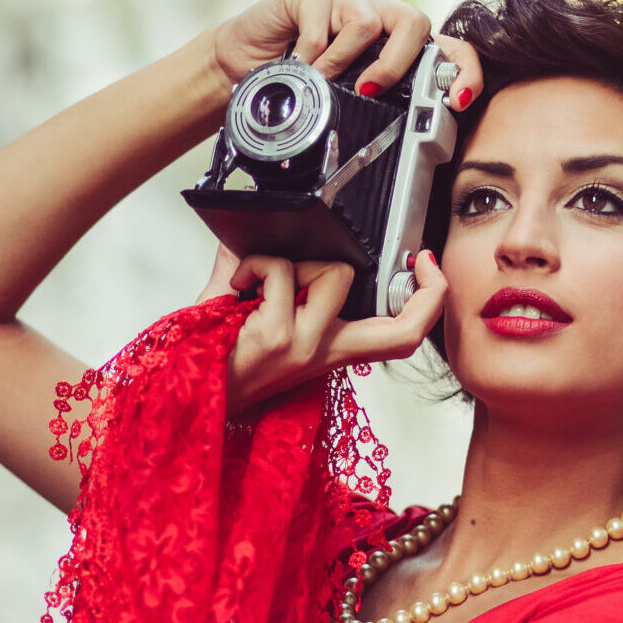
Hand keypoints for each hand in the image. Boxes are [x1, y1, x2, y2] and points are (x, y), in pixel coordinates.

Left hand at [199, 247, 449, 413]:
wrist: (190, 396)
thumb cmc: (219, 362)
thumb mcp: (259, 322)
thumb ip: (265, 275)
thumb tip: (262, 227)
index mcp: (330, 349)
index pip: (404, 335)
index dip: (432, 300)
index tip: (426, 266)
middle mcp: (325, 351)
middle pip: (389, 312)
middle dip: (363, 269)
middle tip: (336, 264)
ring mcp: (306, 345)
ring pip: (333, 272)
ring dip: (295, 263)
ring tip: (260, 282)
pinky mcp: (279, 336)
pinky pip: (279, 269)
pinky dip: (253, 264)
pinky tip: (236, 285)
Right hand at [213, 0, 472, 106]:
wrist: (241, 65)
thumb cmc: (295, 84)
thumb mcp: (343, 102)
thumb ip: (375, 107)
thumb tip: (407, 136)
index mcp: (395, 43)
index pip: (446, 47)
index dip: (463, 70)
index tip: (459, 101)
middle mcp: (378, 13)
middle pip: (416, 23)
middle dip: (397, 65)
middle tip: (368, 91)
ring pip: (370, 22)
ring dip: (342, 61)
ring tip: (318, 78)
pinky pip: (324, 20)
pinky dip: (311, 52)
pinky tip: (295, 62)